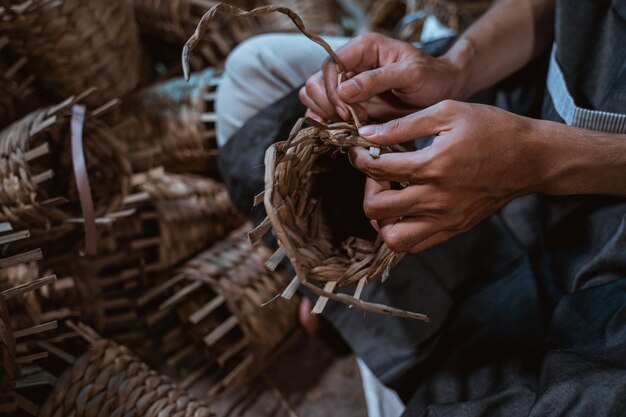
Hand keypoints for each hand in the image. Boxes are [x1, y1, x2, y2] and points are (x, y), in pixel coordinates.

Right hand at [299, 33, 465, 122]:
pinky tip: (345, 131)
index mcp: (362, 49)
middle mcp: (350, 64)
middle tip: (353, 120)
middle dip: (329, 106)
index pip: (330, 66)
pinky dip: (328, 124)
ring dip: (327, 116)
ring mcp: (346, 85)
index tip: (348, 113)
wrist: (442, 91)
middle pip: (315, 83)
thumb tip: (344, 91)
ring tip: (353, 125)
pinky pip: (324, 113)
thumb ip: (377, 80)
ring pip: (313, 98)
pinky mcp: (348, 104)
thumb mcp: (410, 74)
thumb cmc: (431, 77)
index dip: (333, 91)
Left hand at [348, 100, 542, 251]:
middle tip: (376, 174)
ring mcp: (446, 218)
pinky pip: (415, 245)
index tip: (358, 151)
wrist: (531, 158)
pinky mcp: (454, 229)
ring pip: (393, 238)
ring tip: (390, 196)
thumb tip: (367, 134)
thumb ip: (404, 125)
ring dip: (382, 218)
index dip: (359, 158)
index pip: (377, 168)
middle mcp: (437, 198)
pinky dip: (401, 231)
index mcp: (433, 165)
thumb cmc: (492, 129)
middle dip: (367, 188)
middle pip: (376, 209)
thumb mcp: (448, 113)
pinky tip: (405, 209)